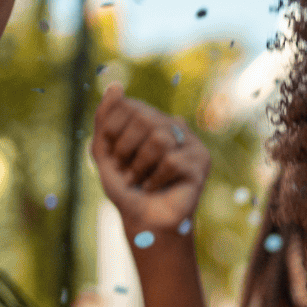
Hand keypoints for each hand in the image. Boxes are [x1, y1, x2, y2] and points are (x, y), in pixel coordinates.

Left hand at [91, 85, 209, 237]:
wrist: (144, 221)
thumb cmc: (125, 188)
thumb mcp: (105, 152)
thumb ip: (105, 120)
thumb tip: (115, 85)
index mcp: (150, 119)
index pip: (129, 106)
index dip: (113, 131)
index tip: (113, 155)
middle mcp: (173, 126)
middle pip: (145, 119)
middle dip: (126, 149)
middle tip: (126, 169)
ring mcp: (190, 143)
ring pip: (160, 139)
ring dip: (140, 165)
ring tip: (140, 180)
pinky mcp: (201, 162)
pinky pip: (172, 161)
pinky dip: (155, 179)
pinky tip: (155, 187)